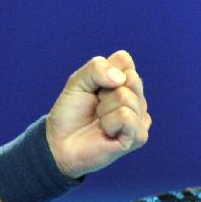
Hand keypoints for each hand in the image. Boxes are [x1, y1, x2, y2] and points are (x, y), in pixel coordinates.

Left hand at [45, 50, 150, 178]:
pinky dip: (109, 122)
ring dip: (104, 109)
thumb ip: (97, 68)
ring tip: (100, 120)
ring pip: (127, 97)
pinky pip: (126, 116)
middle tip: (96, 105)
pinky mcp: (138, 137)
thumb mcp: (77, 81)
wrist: (60, 142)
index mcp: (124, 81)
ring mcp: (140, 117)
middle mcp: (136, 97)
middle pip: (130, 77)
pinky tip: (106, 132)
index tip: (93, 87)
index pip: (124, 59)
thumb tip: (122, 78)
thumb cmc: (71, 111)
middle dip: (104, 90)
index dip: (102, 70)